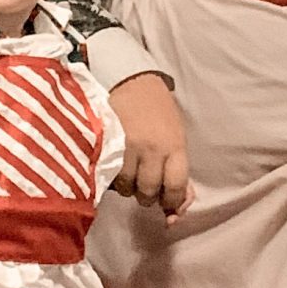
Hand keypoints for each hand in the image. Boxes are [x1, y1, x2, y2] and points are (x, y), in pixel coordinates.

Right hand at [107, 70, 193, 219]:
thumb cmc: (158, 110)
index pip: (177, 186)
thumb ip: (177, 169)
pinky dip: (113, 179)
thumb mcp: (176, 136)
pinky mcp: (107, 145)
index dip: (172, 201)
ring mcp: (128, 147)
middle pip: (150, 191)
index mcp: (175, 145)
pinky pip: (110, 176)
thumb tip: (178, 207)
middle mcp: (153, 148)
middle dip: (148, 196)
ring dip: (128, 188)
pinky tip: (116, 170)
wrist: (131, 80)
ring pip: (127, 187)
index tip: (168, 203)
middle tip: (145, 188)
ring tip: (129, 176)